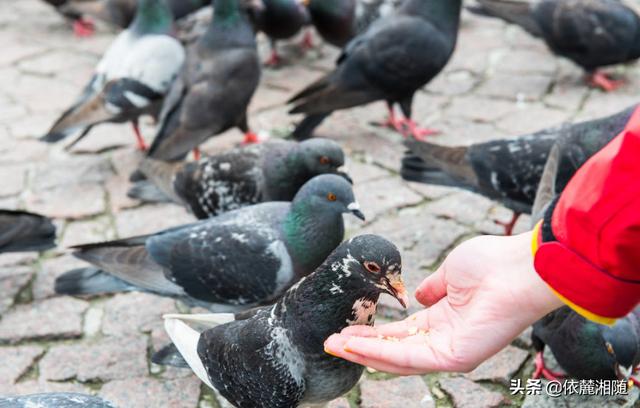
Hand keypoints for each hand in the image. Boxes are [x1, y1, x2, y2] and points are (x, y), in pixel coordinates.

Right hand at [324, 231, 562, 374]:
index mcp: (442, 320)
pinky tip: (355, 346)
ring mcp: (449, 351)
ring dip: (363, 352)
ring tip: (334, 345)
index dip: (371, 334)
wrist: (519, 267)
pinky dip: (381, 353)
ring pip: (397, 358)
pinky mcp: (454, 356)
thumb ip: (432, 287)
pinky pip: (410, 358)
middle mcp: (443, 339)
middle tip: (331, 341)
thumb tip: (416, 296)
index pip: (400, 334)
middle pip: (393, 350)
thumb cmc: (492, 264)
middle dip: (360, 347)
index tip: (345, 330)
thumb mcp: (450, 273)